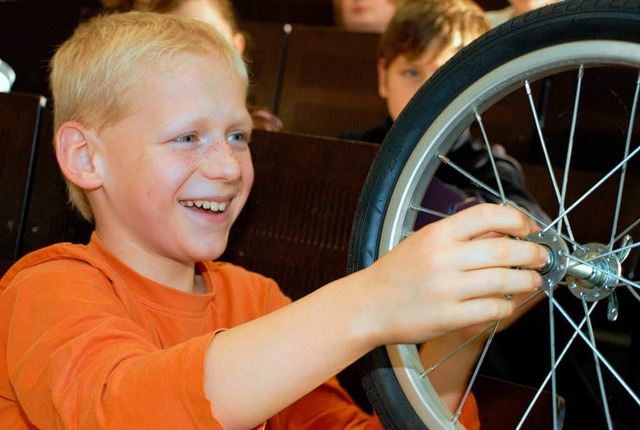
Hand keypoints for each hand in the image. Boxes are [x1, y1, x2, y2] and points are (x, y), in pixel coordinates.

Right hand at [357, 203, 547, 347]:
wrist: (368, 306)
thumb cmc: (395, 274)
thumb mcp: (422, 242)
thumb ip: (459, 236)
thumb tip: (503, 230)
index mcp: (435, 235)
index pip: (486, 215)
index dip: (516, 219)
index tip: (529, 228)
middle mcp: (441, 259)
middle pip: (503, 250)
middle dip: (532, 253)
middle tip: (542, 257)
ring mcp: (445, 289)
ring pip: (503, 281)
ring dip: (527, 280)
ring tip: (534, 280)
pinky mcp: (448, 317)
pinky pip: (492, 309)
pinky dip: (508, 305)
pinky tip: (508, 302)